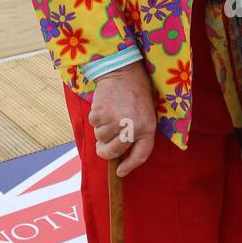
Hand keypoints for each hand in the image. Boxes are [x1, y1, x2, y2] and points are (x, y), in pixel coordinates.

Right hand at [88, 61, 155, 178]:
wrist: (123, 71)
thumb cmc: (136, 93)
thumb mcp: (146, 113)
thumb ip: (138, 133)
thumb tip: (121, 156)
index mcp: (147, 128)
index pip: (140, 155)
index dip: (129, 166)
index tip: (121, 172)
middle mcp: (131, 128)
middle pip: (114, 152)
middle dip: (106, 152)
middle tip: (103, 149)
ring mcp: (114, 121)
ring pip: (101, 138)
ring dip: (102, 131)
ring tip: (110, 115)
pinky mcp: (100, 114)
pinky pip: (94, 124)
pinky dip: (96, 119)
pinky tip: (105, 107)